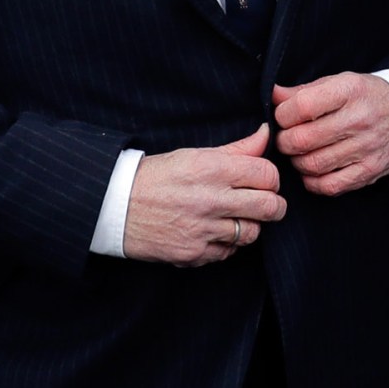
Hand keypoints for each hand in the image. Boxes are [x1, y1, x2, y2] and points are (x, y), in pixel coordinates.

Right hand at [122, 124, 285, 265]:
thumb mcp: (195, 154)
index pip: (268, 175)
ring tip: (236, 218)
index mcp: (213, 169)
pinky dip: (227, 245)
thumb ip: (237, 148)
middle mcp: (210, 200)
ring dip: (250, 226)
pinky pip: (227, 253)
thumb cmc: (156, 176)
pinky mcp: (192, 253)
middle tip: (266, 203)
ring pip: (252, 233)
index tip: (264, 181)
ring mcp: (202, 230)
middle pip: (270, 207)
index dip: (271, 178)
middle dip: (274, 205)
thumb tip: (267, 134)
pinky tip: (215, 233)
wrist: (113, 206)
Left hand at [272, 72, 388, 195]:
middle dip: (285, 141)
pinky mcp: (370, 170)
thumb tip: (273, 96)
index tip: (285, 116)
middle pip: (302, 140)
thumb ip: (304, 91)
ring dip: (297, 162)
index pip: (302, 107)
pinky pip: (329, 185)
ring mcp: (367, 148)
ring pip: (312, 165)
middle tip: (288, 138)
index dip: (283, 115)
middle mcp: (360, 119)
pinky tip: (314, 170)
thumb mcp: (340, 83)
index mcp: (350, 91)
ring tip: (301, 153)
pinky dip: (313, 181)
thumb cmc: (367, 97)